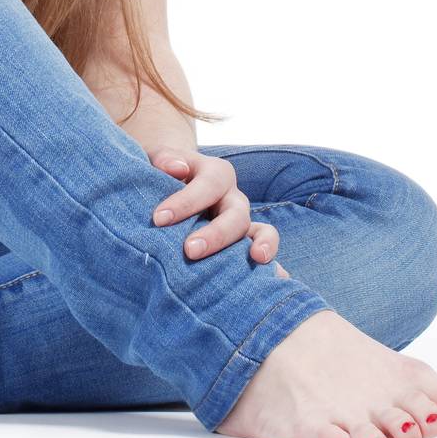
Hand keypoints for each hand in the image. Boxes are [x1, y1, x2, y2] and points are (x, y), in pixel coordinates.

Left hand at [148, 146, 285, 270]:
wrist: (171, 180)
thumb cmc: (164, 171)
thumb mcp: (159, 157)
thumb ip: (165, 159)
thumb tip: (176, 167)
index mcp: (216, 173)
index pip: (208, 185)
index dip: (185, 202)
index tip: (158, 218)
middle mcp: (233, 198)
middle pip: (236, 214)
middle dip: (216, 234)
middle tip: (189, 251)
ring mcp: (242, 222)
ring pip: (261, 231)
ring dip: (262, 244)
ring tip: (257, 259)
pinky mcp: (244, 243)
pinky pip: (263, 252)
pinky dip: (274, 266)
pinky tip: (278, 280)